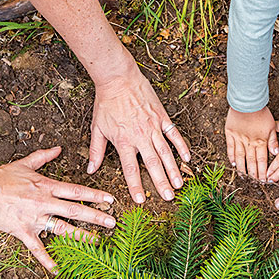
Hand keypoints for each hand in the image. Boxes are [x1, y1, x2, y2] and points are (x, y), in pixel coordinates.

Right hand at [0, 147, 115, 270]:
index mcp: (46, 186)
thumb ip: (43, 157)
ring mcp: (34, 218)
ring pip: (62, 229)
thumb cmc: (1, 177)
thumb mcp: (24, 164)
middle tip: (113, 223)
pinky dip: (47, 260)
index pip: (76, 191)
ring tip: (97, 242)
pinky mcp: (23, 231)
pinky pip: (37, 248)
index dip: (95, 195)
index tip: (111, 199)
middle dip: (96, 217)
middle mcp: (44, 203)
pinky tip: (58, 270)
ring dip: (81, 236)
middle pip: (75, 211)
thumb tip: (59, 149)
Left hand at [88, 68, 189, 203]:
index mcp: (123, 141)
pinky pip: (174, 134)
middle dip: (161, 183)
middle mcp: (140, 136)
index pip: (131, 169)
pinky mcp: (162, 117)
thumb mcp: (97, 128)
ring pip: (166, 152)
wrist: (118, 78)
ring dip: (174, 169)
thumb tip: (91, 170)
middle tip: (169, 198)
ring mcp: (153, 127)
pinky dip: (181, 146)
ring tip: (180, 184)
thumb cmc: (106, 103)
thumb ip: (96, 151)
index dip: (136, 186)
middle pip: (153, 164)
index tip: (141, 200)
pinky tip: (187, 158)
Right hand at [225, 106, 278, 181]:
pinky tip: (233, 164)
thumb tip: (275, 153)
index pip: (262, 160)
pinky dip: (232, 157)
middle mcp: (249, 143)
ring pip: (240, 157)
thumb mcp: (272, 125)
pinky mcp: (230, 134)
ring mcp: (239, 139)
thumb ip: (273, 140)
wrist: (247, 101)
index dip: (263, 171)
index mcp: (261, 141)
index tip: (264, 180)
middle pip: (251, 161)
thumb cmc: (261, 112)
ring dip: (242, 168)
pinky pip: (230, 148)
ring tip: (243, 177)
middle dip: (253, 174)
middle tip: (255, 183)